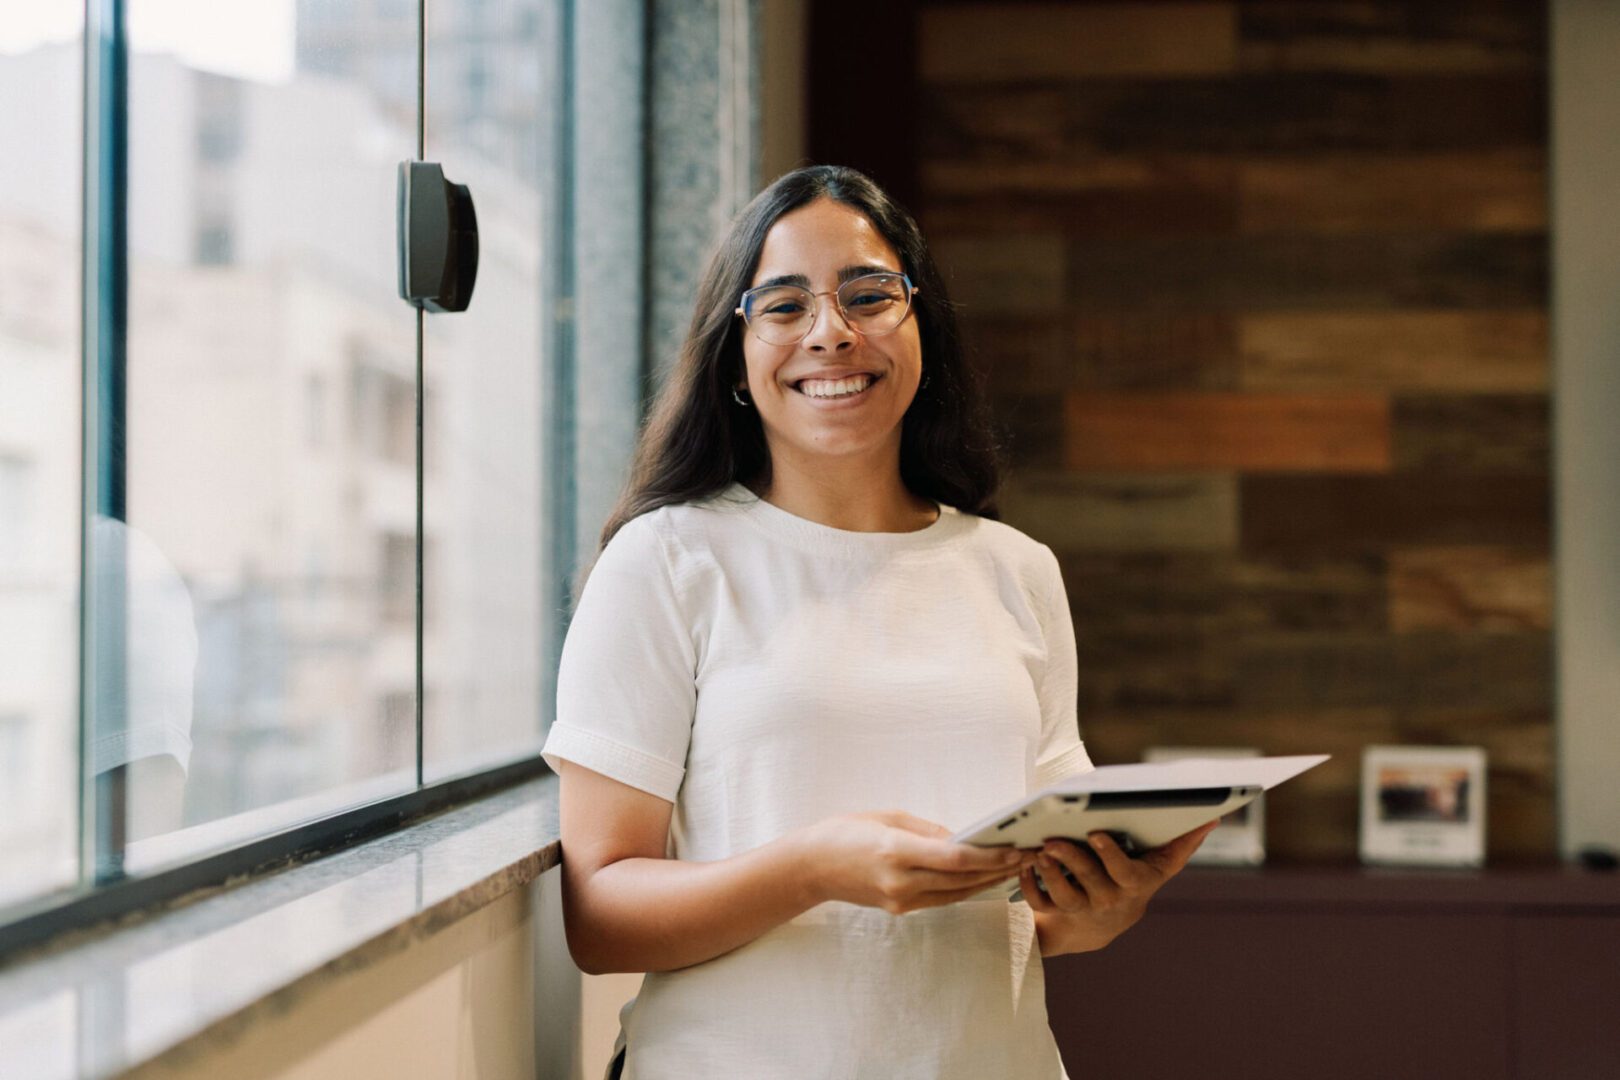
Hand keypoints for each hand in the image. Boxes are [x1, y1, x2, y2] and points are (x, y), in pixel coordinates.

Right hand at [798, 810, 1039, 914]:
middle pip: (962, 879)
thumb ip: (928, 829)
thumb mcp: (887, 817)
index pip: (954, 858)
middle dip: (999, 868)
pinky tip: (987, 877)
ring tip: (1017, 866)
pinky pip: (942, 899)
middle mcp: (901, 881)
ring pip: (957, 893)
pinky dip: (967, 888)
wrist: (811, 867)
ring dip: (989, 881)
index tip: (1016, 847)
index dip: (989, 855)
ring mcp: (901, 900)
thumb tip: (964, 837)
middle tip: (1029, 854)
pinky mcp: (900, 909)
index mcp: (896, 851)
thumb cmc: (846, 832)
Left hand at [1025, 820, 1217, 956]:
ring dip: (1049, 873)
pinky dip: (1029, 886)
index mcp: (1134, 884)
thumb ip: (1182, 844)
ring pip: (1063, 894)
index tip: (1095, 834)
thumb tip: (1212, 818)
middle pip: (1090, 879)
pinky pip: (1040, 903)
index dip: (1109, 855)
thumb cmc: (1132, 881)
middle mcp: (1109, 899)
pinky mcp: (1058, 913)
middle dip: (1071, 858)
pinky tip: (1025, 868)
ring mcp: (1082, 908)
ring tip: (1038, 852)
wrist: (1101, 927)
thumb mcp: (1158, 868)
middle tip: (1053, 840)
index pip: (1124, 872)